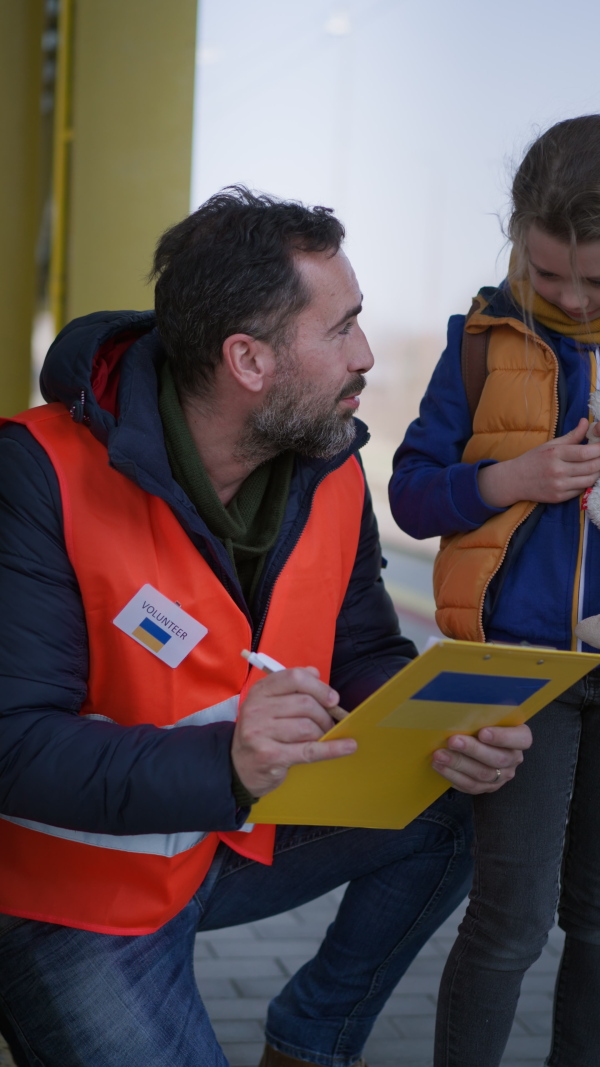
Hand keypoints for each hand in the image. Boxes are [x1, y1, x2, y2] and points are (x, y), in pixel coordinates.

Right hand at [231, 667, 356, 796]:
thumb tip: (316, 674)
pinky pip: (310, 750)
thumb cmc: (262, 732)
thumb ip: (292, 686)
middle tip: (329, 724)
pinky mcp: (270, 756)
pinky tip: (348, 747)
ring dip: (323, 734)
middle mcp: (256, 709)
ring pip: (308, 727)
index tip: (333, 700)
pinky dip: (333, 748)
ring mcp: (261, 733)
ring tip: (323, 737)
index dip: (319, 687)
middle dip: (324, 715)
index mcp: (260, 691)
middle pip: (305, 704)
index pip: (294, 678)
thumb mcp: (269, 704)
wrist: (239, 766)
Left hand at [431, 723, 531, 793]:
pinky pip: (471, 785)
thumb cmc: (481, 724)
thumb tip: (460, 711)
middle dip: (472, 750)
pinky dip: (453, 775)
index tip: (483, 732)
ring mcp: (502, 775)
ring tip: (439, 754)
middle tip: (453, 741)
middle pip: (498, 758)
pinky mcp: (487, 787)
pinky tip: (439, 766)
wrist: (476, 744)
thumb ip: (481, 715)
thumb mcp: (487, 717)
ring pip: (482, 774)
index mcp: (520, 738)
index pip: (521, 739)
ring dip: (458, 763)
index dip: (503, 737)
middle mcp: (514, 758)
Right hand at [477, 418, 599, 506]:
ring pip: (589, 480)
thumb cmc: (533, 459)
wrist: (515, 480)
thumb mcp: (551, 444)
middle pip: (591, 467)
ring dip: (597, 473)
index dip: (599, 449)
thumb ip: (572, 435)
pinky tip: (587, 476)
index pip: (584, 453)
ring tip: (597, 466)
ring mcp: (558, 486)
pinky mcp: (558, 497)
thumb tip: (586, 423)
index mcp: (555, 454)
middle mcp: (557, 470)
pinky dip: (587, 482)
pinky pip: (581, 490)